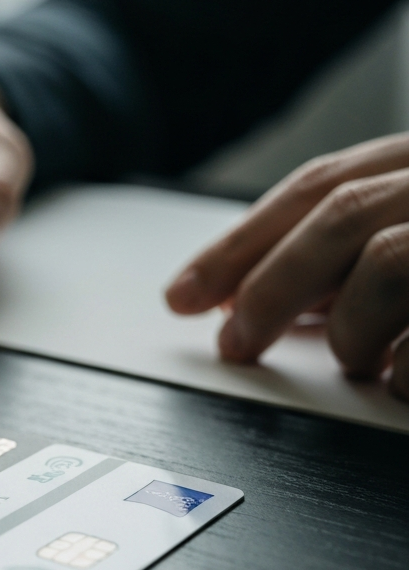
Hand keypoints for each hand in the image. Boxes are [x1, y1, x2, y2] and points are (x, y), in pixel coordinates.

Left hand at [166, 132, 408, 399]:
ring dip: (349, 329)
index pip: (318, 187)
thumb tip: (240, 298)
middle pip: (340, 214)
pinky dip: (404, 370)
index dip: (238, 244)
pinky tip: (400, 383)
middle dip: (269, 287)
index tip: (182, 296)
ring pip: (385, 263)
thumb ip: (341, 253)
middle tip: (233, 344)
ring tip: (354, 360)